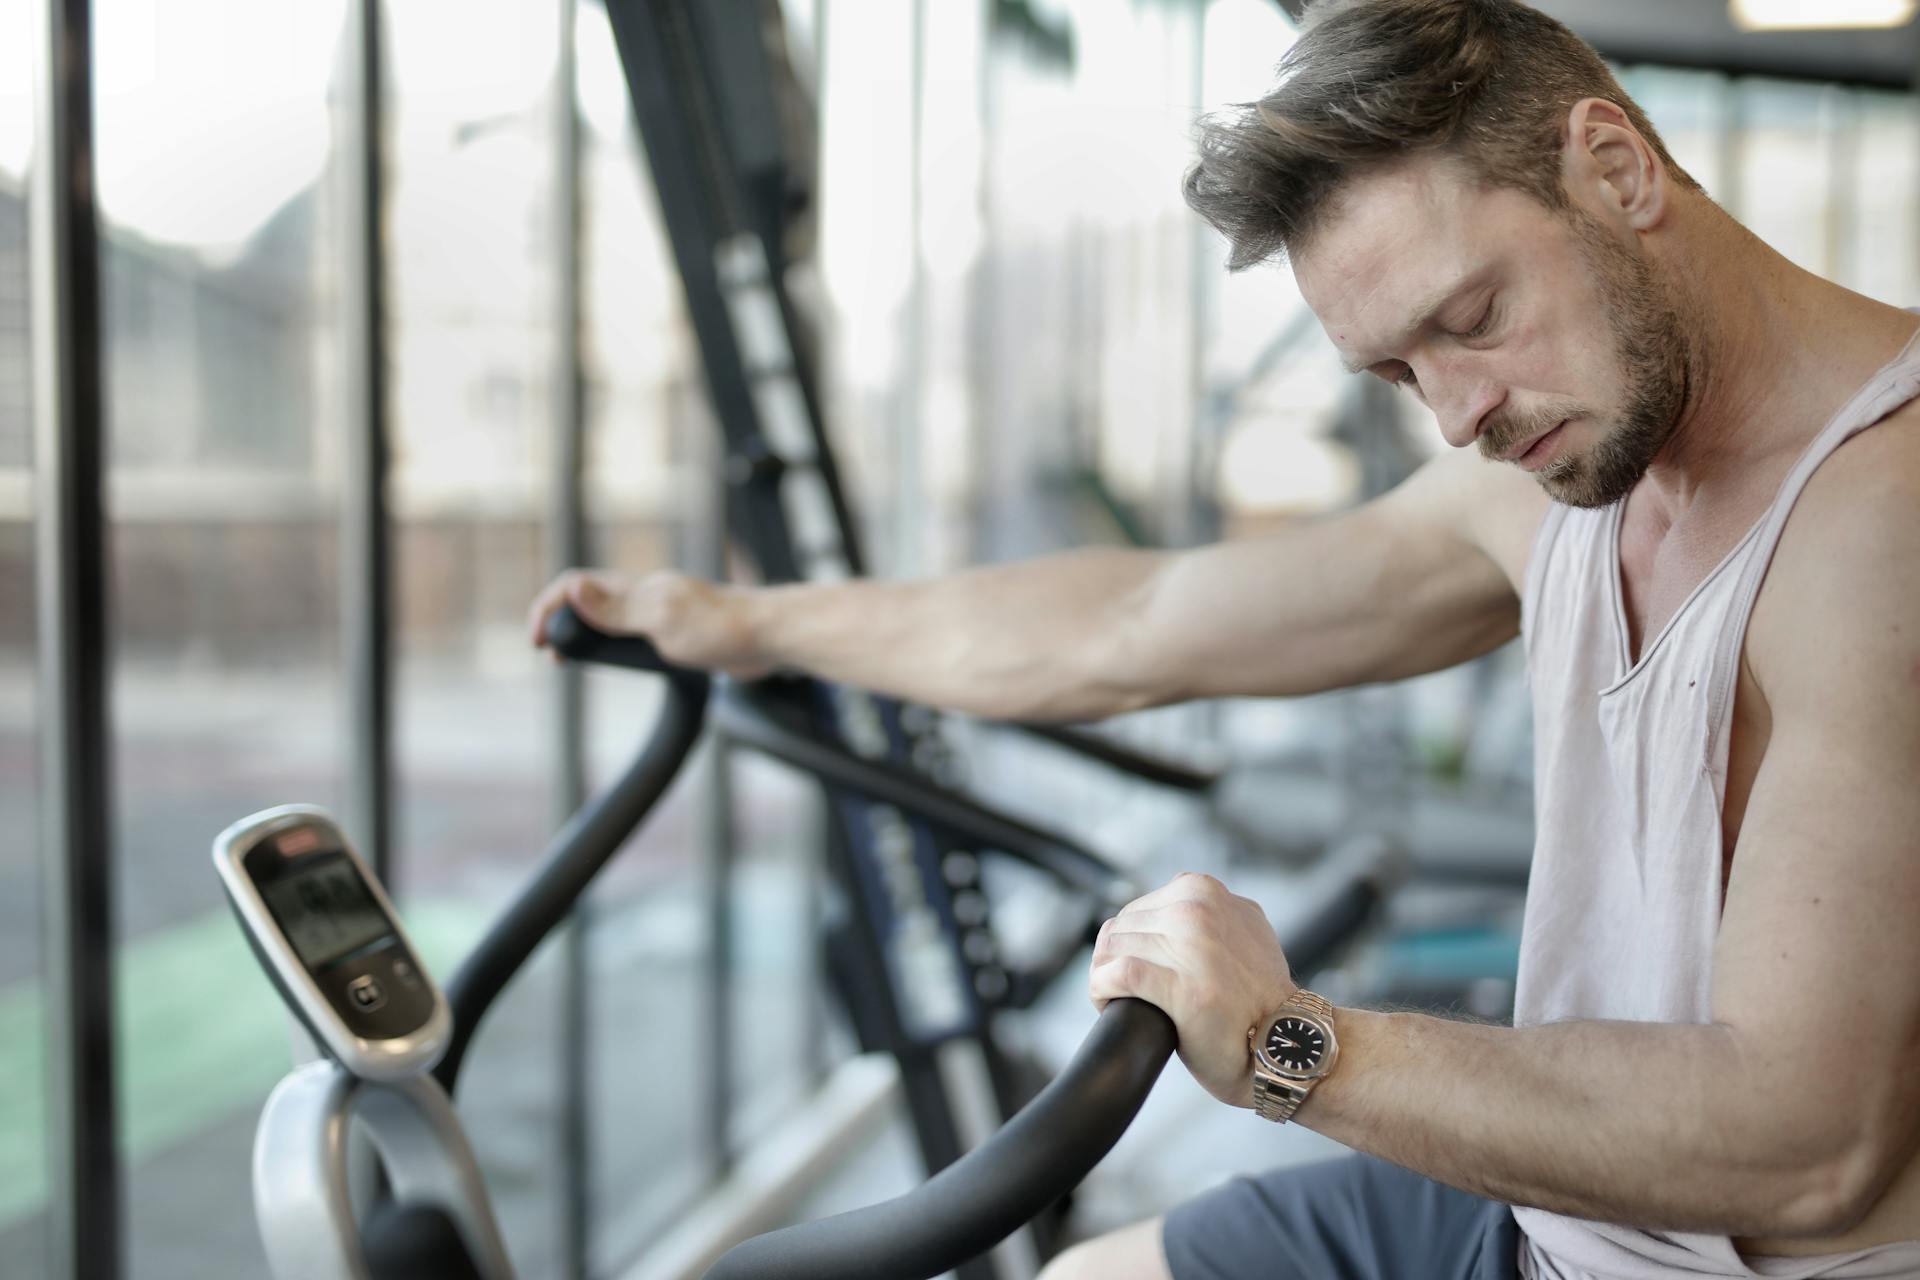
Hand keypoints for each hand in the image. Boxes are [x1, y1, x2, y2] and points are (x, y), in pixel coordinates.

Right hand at [526, 568, 775, 678]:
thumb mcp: (661, 621)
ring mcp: (661, 614)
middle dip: (560, 620)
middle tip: (547, 651)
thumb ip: (617, 610)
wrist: (769, 639)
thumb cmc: (723, 627)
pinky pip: (633, 635)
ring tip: (569, 659)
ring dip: (585, 634)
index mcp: (637, 588)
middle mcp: (646, 596)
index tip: (537, 639)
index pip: (576, 585)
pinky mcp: (677, 633)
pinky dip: (613, 647)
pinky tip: (617, 664)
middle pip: (588, 599)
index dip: (549, 607)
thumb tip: (573, 589)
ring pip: (610, 618)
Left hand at [1088, 872, 1296, 1108]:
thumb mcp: (1242, 930)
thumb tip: (1168, 910)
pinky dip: (1102, 990)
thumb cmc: (1260, 999)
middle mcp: (1199, 909)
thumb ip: (1208, 913)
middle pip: (1121, 928)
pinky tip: (1108, 1003)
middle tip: (1124, 991)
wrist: (1288, 1044)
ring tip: (1117, 1000)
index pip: (1137, 908)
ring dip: (1104, 978)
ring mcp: (1191, 945)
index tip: (1133, 967)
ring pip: (1114, 950)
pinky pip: (1117, 975)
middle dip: (1113, 961)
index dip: (1127, 943)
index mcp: (1205, 890)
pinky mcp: (1181, 984)